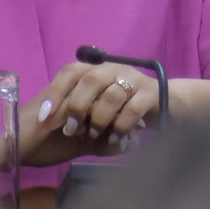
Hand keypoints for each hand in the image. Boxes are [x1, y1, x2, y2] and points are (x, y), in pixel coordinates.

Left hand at [16, 61, 157, 164]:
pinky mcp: (150, 94)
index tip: (44, 116)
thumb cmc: (121, 107)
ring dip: (99, 118)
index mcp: (96, 69)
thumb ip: (77, 110)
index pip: (70, 71)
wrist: (165, 104)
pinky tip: (114, 139)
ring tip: (93, 135)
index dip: (56, 92)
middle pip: (91, 80)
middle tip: (70, 130)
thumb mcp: (94, 107)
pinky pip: (132, 110)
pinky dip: (120, 126)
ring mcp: (134, 80)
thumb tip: (49, 123)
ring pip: (112, 95)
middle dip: (77, 106)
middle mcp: (114, 69)